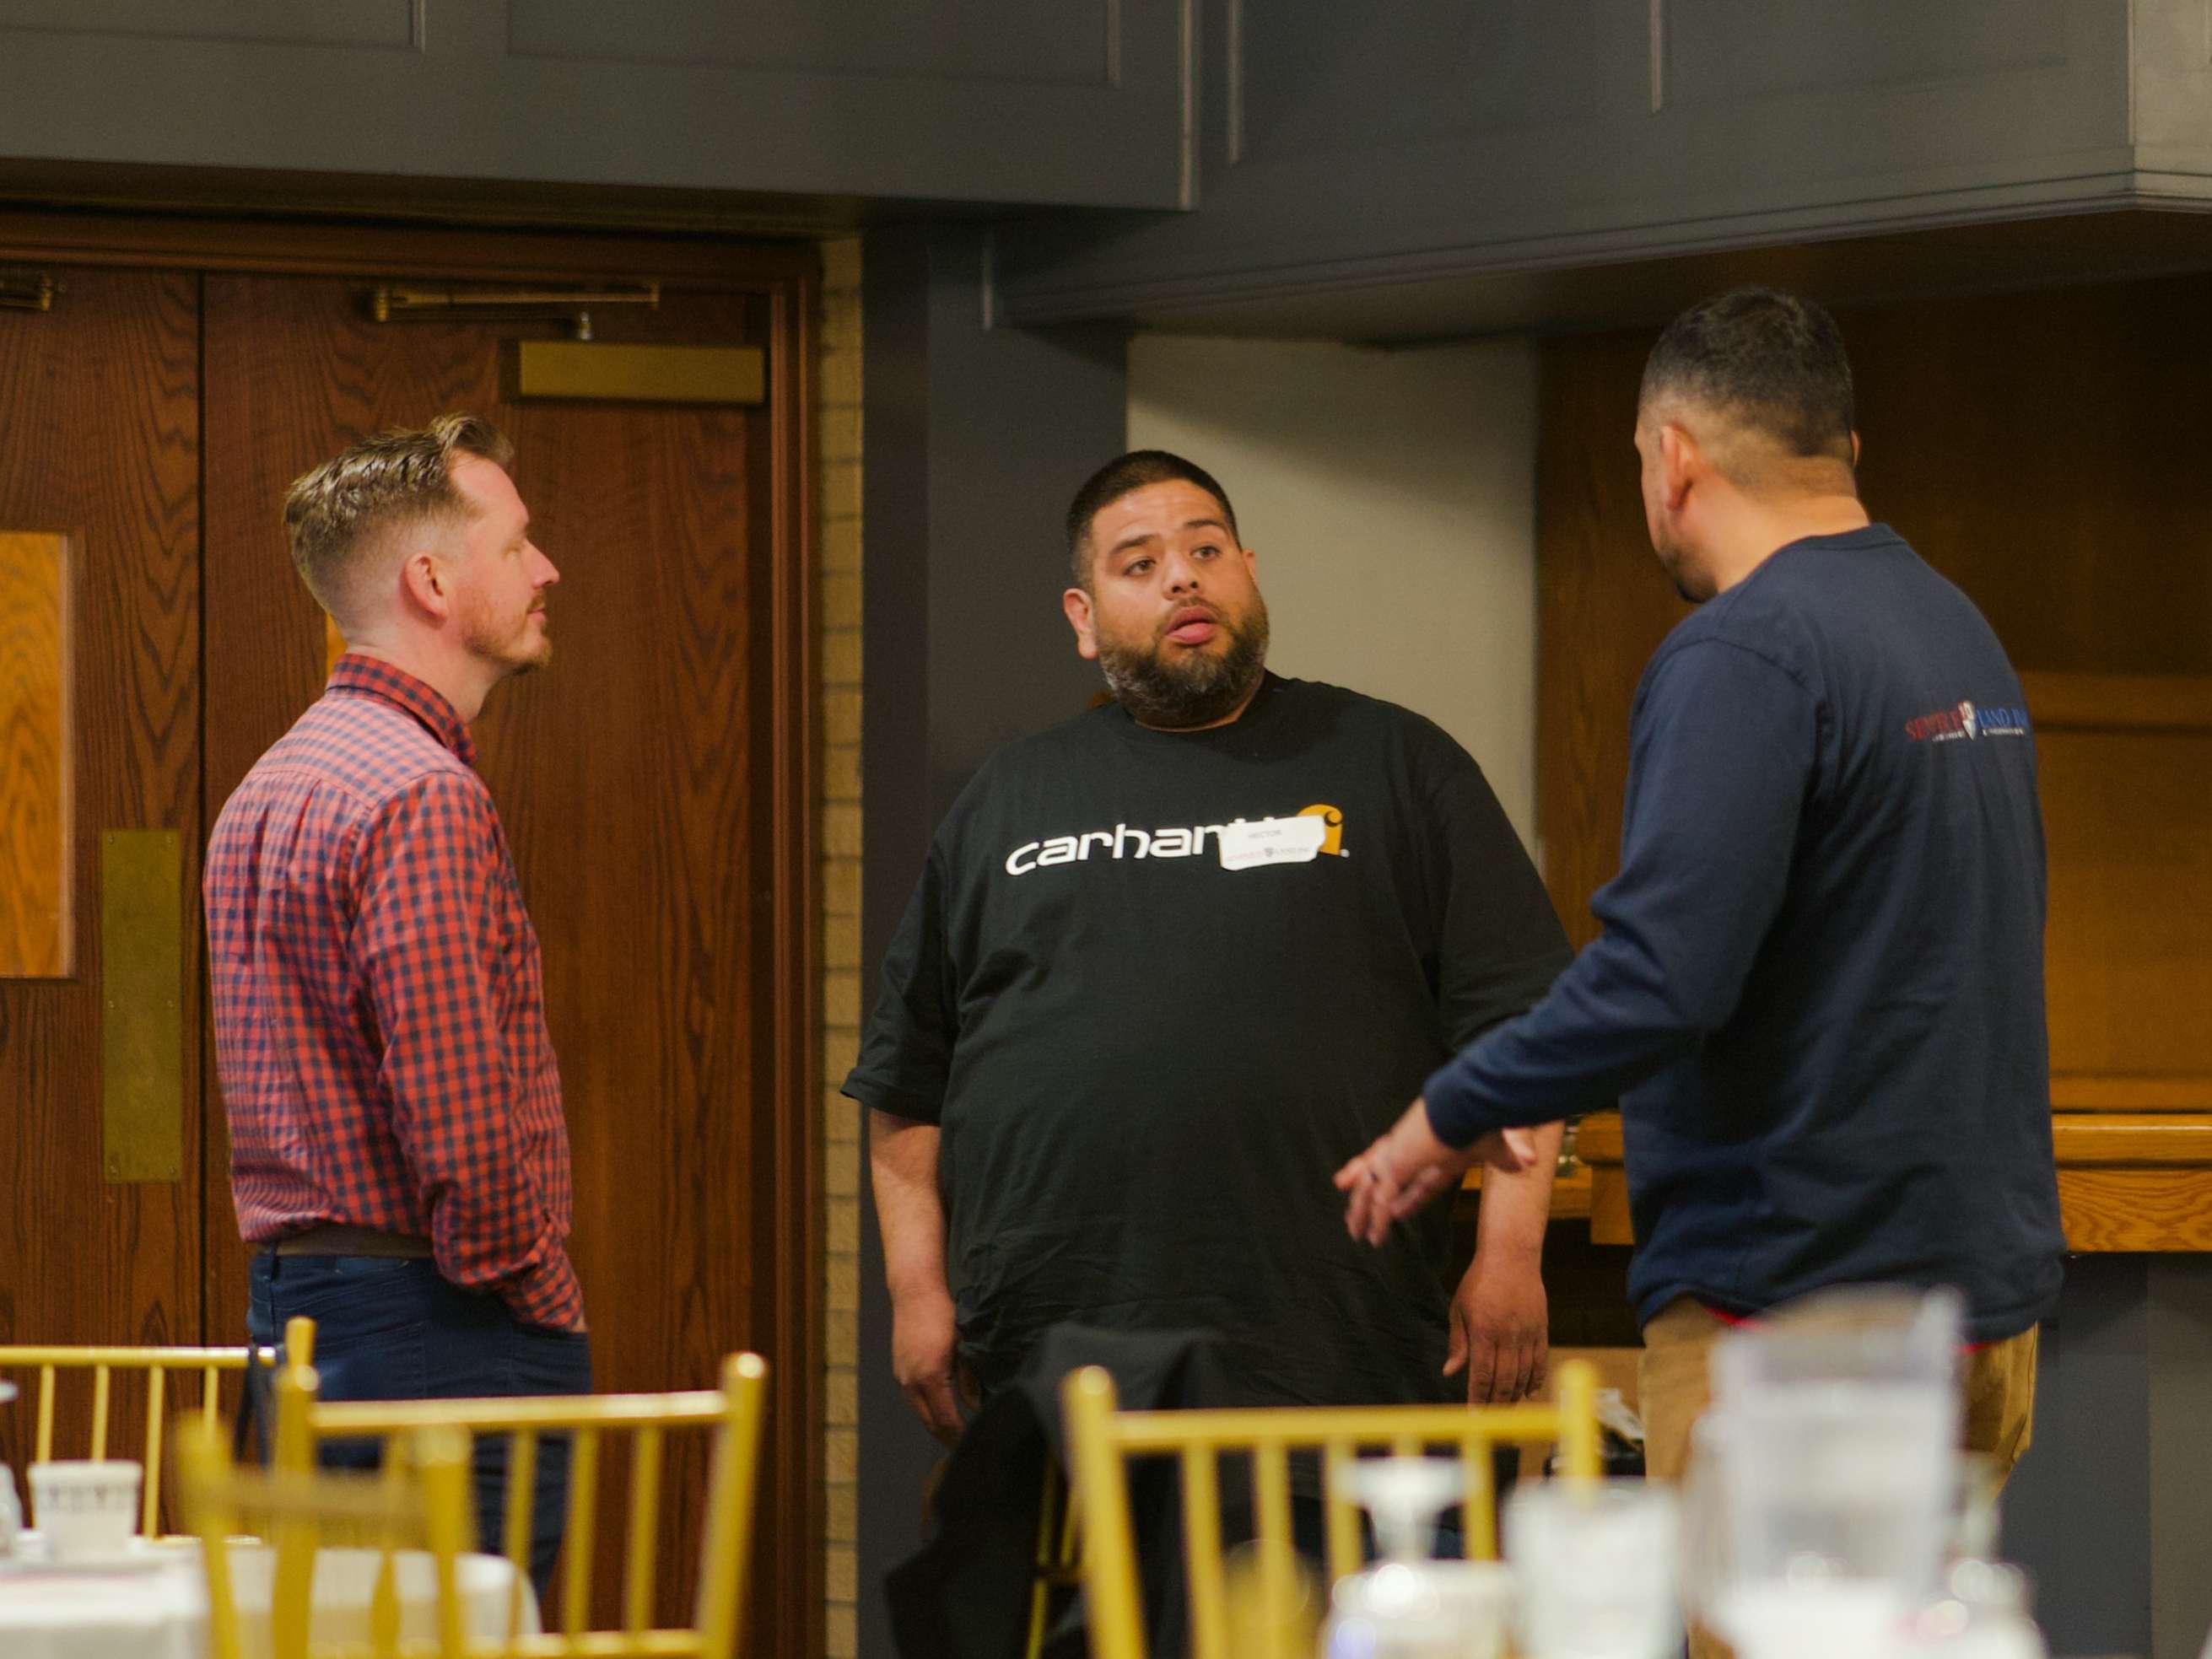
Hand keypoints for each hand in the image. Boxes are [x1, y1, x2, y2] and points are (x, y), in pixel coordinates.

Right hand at [890, 1282, 975, 1445]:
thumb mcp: (964, 1346)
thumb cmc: (944, 1314)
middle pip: (930, 1422)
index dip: (960, 1435)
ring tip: (955, 1434)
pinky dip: (928, 1408)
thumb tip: (976, 1404)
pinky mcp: (899, 1369)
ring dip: (937, 1424)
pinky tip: (941, 1408)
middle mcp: (911, 1381)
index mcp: (930, 1377)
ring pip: (920, 1411)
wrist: (915, 1292)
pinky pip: (914, 1398)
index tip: (975, 1443)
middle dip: (947, 1437)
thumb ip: (969, 1379)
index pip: (946, 1419)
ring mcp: (902, 1376)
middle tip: (965, 1448)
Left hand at [1334, 1097, 1536, 1247]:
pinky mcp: (1397, 1160)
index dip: (1412, 1198)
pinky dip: (1376, 1215)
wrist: (1472, 1100)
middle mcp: (1413, 1148)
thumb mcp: (1498, 1141)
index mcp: (1436, 1147)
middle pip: (1384, 1175)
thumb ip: (1508, 1154)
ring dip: (1363, 1209)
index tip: (1400, 1212)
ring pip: (1374, 1186)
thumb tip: (1530, 1162)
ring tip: (1353, 1230)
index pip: (1422, 1179)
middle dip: (1369, 1194)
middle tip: (1356, 1217)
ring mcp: (1401, 1153)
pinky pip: (1381, 1194)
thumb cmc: (1486, 1116)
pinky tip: (1372, 1233)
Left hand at [1447, 1250, 1548, 1403]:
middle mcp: (1508, 1336)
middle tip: (1491, 1421)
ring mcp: (1528, 1333)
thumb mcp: (1459, 1308)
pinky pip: (1540, 1361)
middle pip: (1505, 1380)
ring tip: (1507, 1410)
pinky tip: (1529, 1392)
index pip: (1482, 1374)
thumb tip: (1450, 1372)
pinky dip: (1535, 1380)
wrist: (1511, 1257)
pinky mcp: (1542, 1329)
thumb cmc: (1479, 1281)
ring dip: (1515, 1396)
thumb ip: (1458, 1342)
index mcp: (1484, 1331)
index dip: (1478, 1397)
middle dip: (1497, 1404)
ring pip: (1524, 1375)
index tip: (1474, 1416)